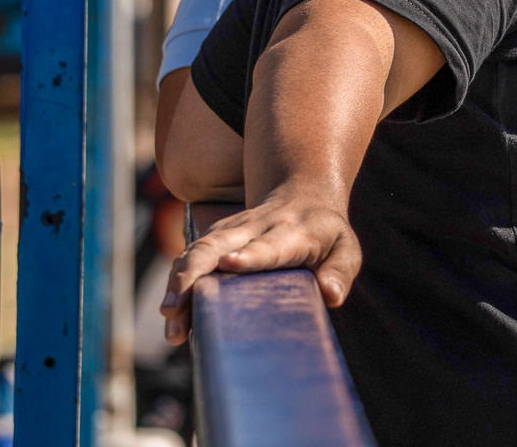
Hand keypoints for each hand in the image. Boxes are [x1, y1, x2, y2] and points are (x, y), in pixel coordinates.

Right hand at [159, 186, 361, 344]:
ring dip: (178, 284)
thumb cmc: (327, 234)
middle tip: (175, 311)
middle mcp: (255, 227)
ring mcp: (231, 230)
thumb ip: (340, 271)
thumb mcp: (346, 249)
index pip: (267, 245)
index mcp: (291, 232)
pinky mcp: (216, 237)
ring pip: (196, 251)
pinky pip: (190, 257)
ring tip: (171, 321)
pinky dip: (177, 284)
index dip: (249, 255)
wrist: (303, 195)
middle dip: (192, 275)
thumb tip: (331, 296)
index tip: (230, 264)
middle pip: (215, 245)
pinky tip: (172, 315)